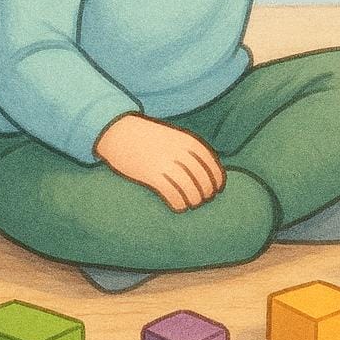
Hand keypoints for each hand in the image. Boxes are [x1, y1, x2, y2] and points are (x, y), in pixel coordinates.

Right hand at [93, 113, 225, 212]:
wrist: (120, 132)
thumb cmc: (148, 137)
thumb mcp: (173, 136)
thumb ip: (189, 150)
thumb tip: (205, 172)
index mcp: (187, 140)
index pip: (211, 164)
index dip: (218, 179)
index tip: (218, 189)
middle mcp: (180, 152)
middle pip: (202, 178)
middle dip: (207, 191)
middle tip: (205, 199)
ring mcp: (166, 164)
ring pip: (190, 189)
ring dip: (194, 200)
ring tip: (192, 204)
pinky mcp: (152, 176)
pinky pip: (173, 195)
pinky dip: (179, 204)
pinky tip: (179, 206)